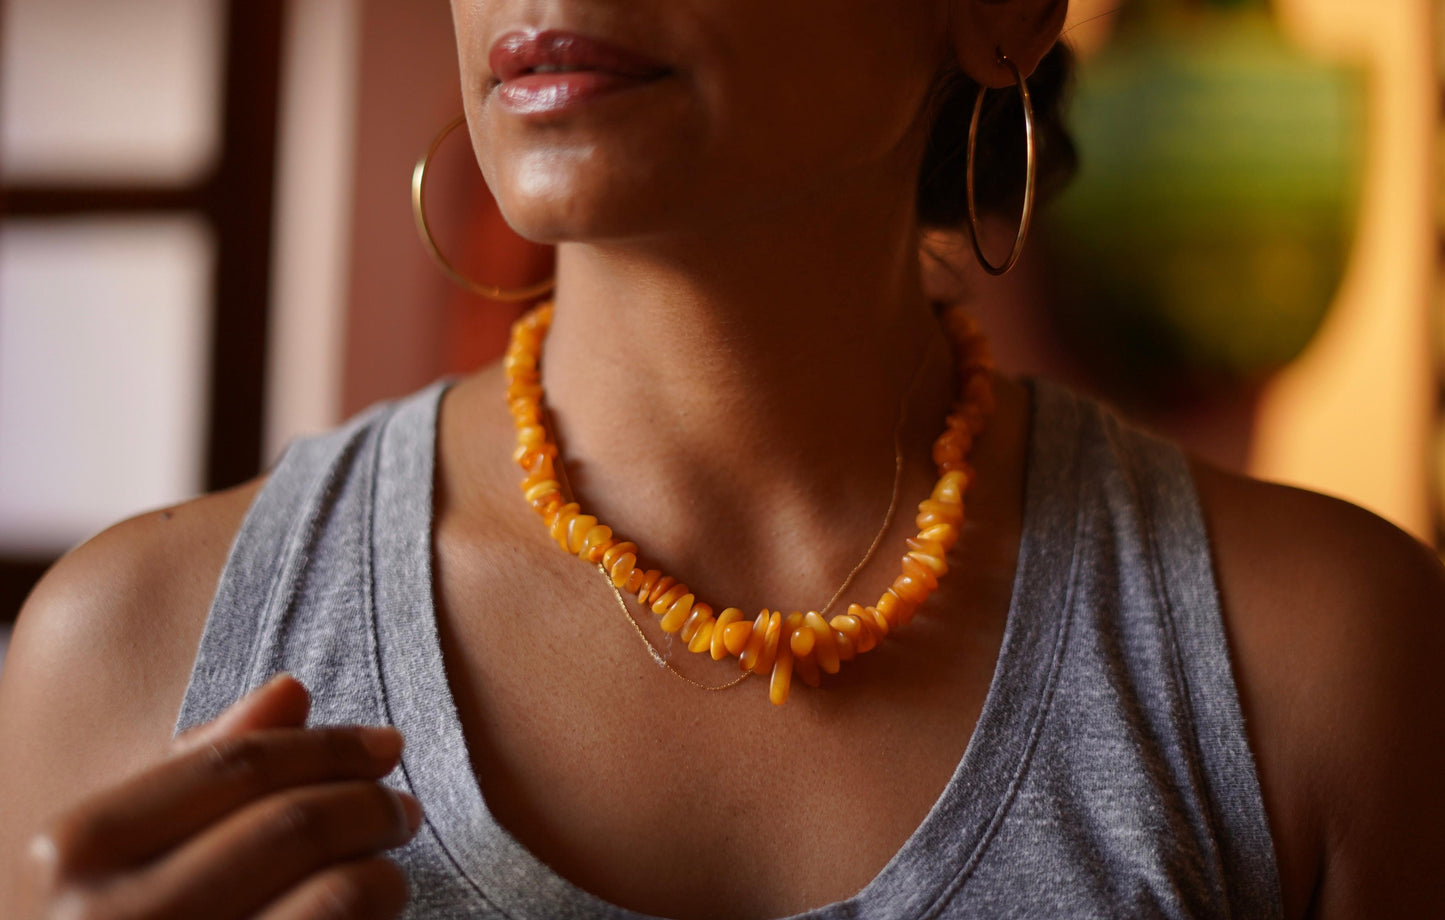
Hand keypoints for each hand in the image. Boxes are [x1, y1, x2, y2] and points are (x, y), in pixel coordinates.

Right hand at [22, 674, 420, 919]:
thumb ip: (200, 772)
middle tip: (402, 809)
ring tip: (389, 869)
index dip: (327, 745)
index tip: (386, 745)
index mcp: (76, 849)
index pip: (236, 763)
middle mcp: (112, 918)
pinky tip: (373, 912)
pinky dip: (375, 914)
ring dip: (385, 870)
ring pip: (339, 891)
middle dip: (371, 803)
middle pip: (295, 821)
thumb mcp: (130, 852)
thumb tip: (290, 690)